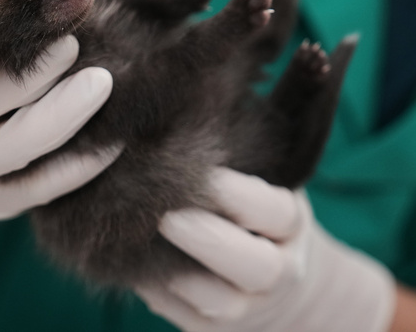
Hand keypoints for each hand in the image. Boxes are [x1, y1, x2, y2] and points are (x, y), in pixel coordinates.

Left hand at [136, 168, 396, 331]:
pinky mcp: (212, 331)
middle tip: (162, 214)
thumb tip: (191, 106)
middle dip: (205, 239)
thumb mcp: (266, 179)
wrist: (282, 284)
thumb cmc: (258, 212)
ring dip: (171, 272)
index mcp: (292, 224)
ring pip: (215, 302)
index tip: (197, 168)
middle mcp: (278, 271)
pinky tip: (123, 260)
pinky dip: (152, 292)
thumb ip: (239, 155)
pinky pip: (180, 316)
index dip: (233, 193)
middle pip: (254, 264)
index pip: (272, 211)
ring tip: (132, 239)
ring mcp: (248, 308)